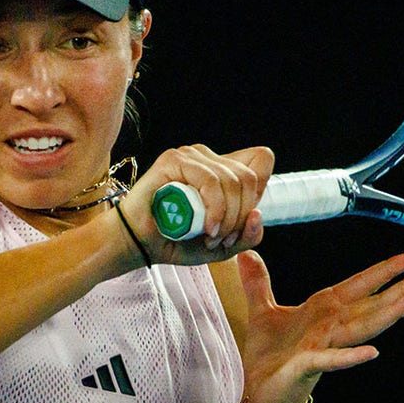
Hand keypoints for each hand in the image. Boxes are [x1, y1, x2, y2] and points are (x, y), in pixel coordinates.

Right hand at [120, 144, 273, 265]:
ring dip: (227, 217)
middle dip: (241, 216)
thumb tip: (257, 214)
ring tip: (210, 237)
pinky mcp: (174, 160)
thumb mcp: (224, 246)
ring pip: (231, 180)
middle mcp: (210, 158)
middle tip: (222, 239)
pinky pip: (210, 181)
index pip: (261, 159)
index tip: (241, 220)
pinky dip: (214, 209)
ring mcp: (192, 156)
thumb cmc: (178, 242)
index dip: (259, 191)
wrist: (142, 245)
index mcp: (224, 170)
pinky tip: (205, 227)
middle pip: (249, 177)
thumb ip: (248, 235)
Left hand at [235, 250, 403, 402]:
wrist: (259, 395)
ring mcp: (324, 347)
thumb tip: (247, 253)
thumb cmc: (268, 358)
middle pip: (372, 304)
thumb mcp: (261, 311)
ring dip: (389, 315)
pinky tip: (373, 354)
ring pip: (362, 328)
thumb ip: (258, 283)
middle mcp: (331, 327)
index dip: (385, 271)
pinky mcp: (308, 368)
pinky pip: (332, 361)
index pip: (360, 285)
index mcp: (324, 310)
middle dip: (401, 289)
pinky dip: (351, 358)